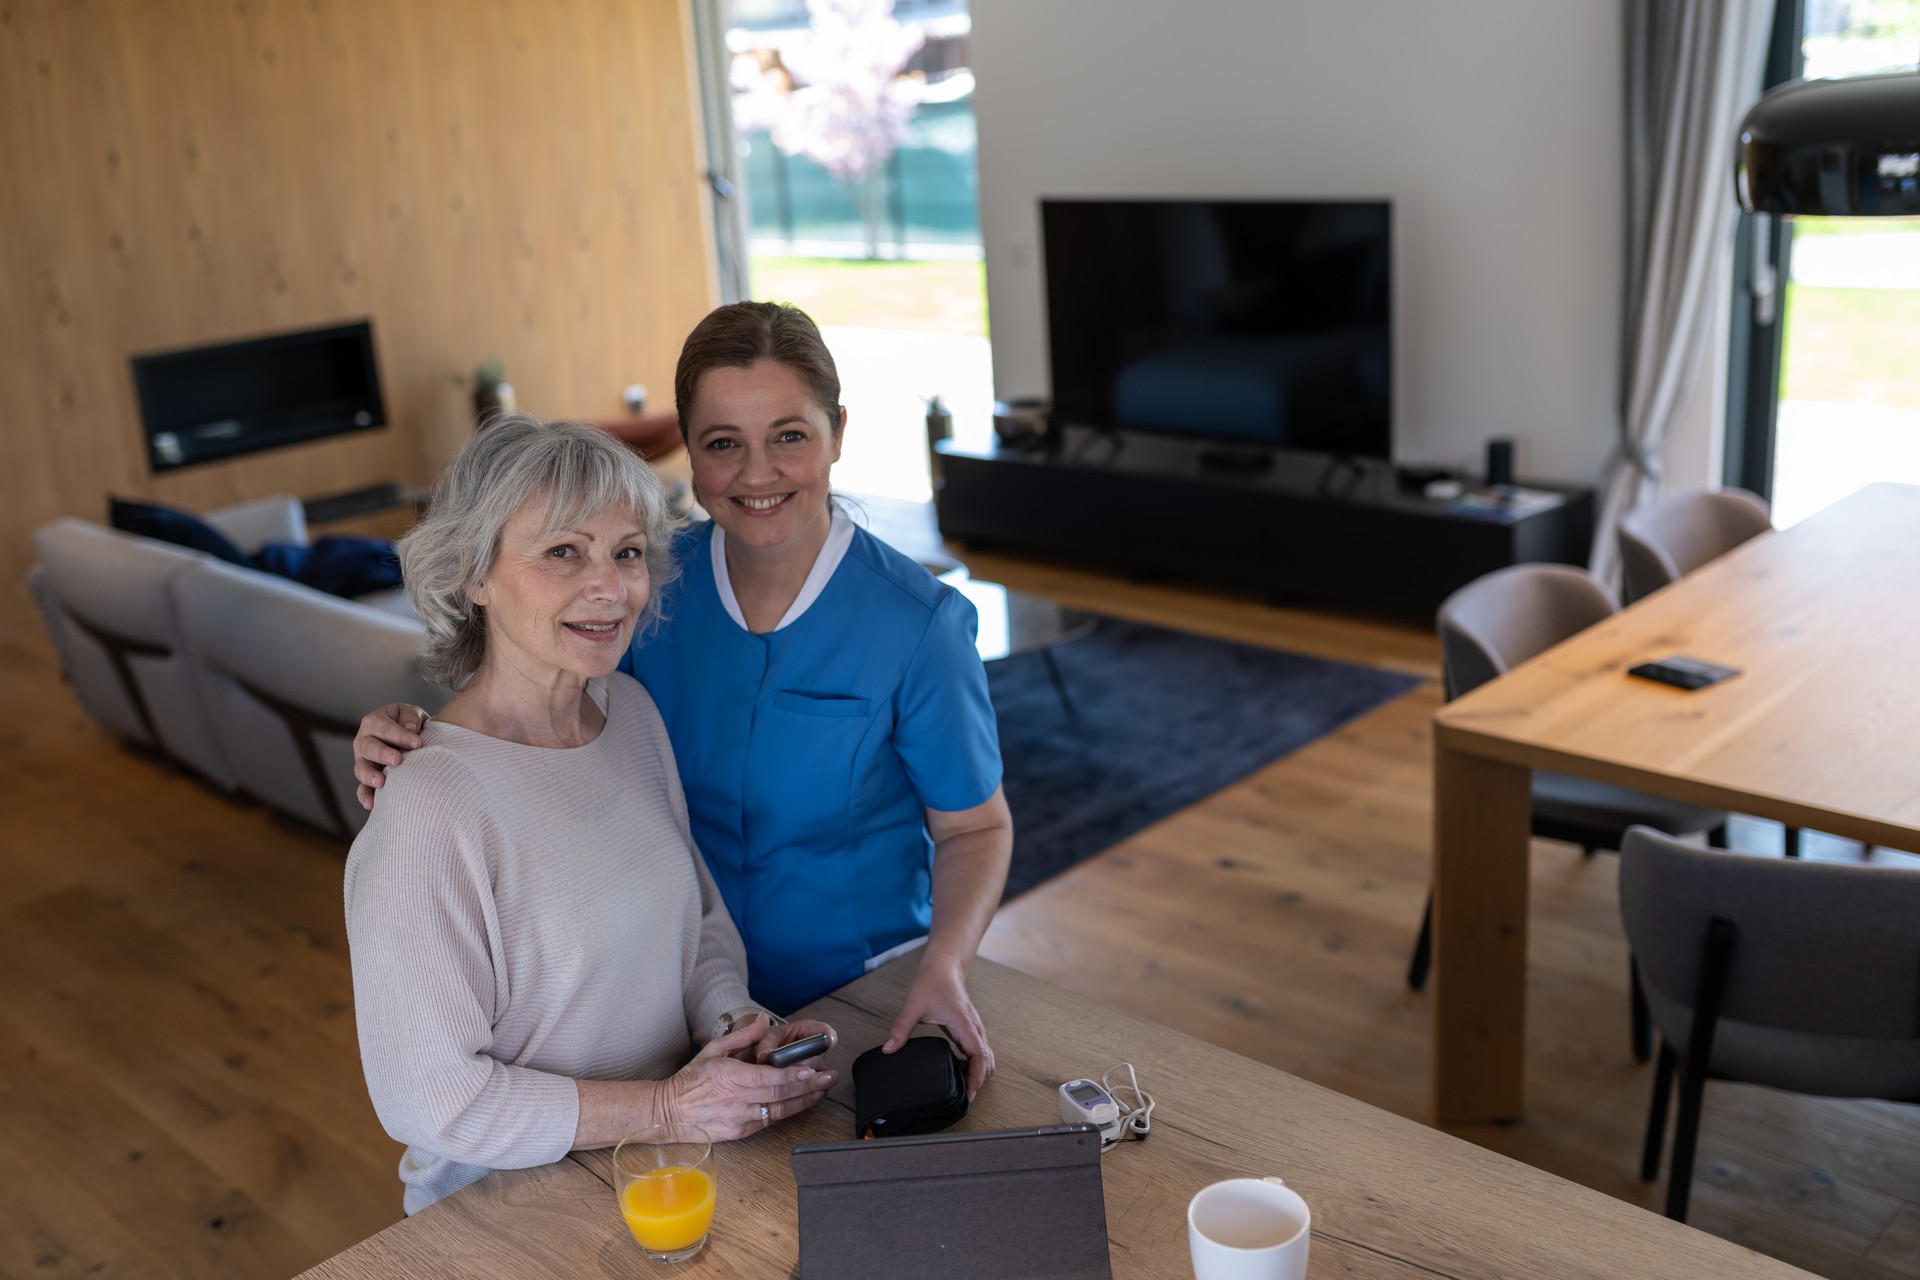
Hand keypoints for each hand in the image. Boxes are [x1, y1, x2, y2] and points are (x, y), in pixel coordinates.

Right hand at [353, 703, 429, 809]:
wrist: (410, 739)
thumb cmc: (411, 724)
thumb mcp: (412, 714)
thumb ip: (411, 718)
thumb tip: (411, 729)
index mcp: (374, 721)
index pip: (385, 728)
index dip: (400, 735)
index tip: (417, 743)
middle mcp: (364, 740)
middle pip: (368, 747)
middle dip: (382, 754)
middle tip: (397, 760)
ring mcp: (363, 760)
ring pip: (361, 768)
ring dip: (370, 775)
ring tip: (381, 782)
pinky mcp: (367, 777)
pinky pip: (362, 788)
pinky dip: (365, 796)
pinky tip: (371, 804)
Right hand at [665, 1017, 833, 1139]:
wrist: (669, 1113)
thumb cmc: (691, 1080)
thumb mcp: (713, 1049)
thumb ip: (742, 1036)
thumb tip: (763, 1020)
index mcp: (730, 1077)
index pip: (768, 1078)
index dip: (793, 1076)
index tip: (812, 1070)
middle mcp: (737, 1100)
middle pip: (780, 1096)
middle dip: (809, 1087)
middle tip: (829, 1078)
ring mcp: (739, 1118)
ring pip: (779, 1112)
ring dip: (804, 1101)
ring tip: (822, 1090)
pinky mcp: (740, 1132)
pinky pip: (767, 1121)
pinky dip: (785, 1111)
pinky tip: (800, 1102)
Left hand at [883, 959, 993, 1098]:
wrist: (943, 966)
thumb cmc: (932, 982)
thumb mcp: (913, 1005)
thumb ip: (901, 1028)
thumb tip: (889, 1049)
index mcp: (964, 1024)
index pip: (979, 1056)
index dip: (976, 1078)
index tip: (969, 1095)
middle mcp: (974, 1028)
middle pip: (987, 1061)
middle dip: (979, 1081)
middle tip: (964, 1100)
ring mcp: (974, 1028)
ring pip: (985, 1056)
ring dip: (978, 1073)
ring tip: (963, 1091)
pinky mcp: (969, 1029)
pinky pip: (978, 1051)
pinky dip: (975, 1065)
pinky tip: (960, 1072)